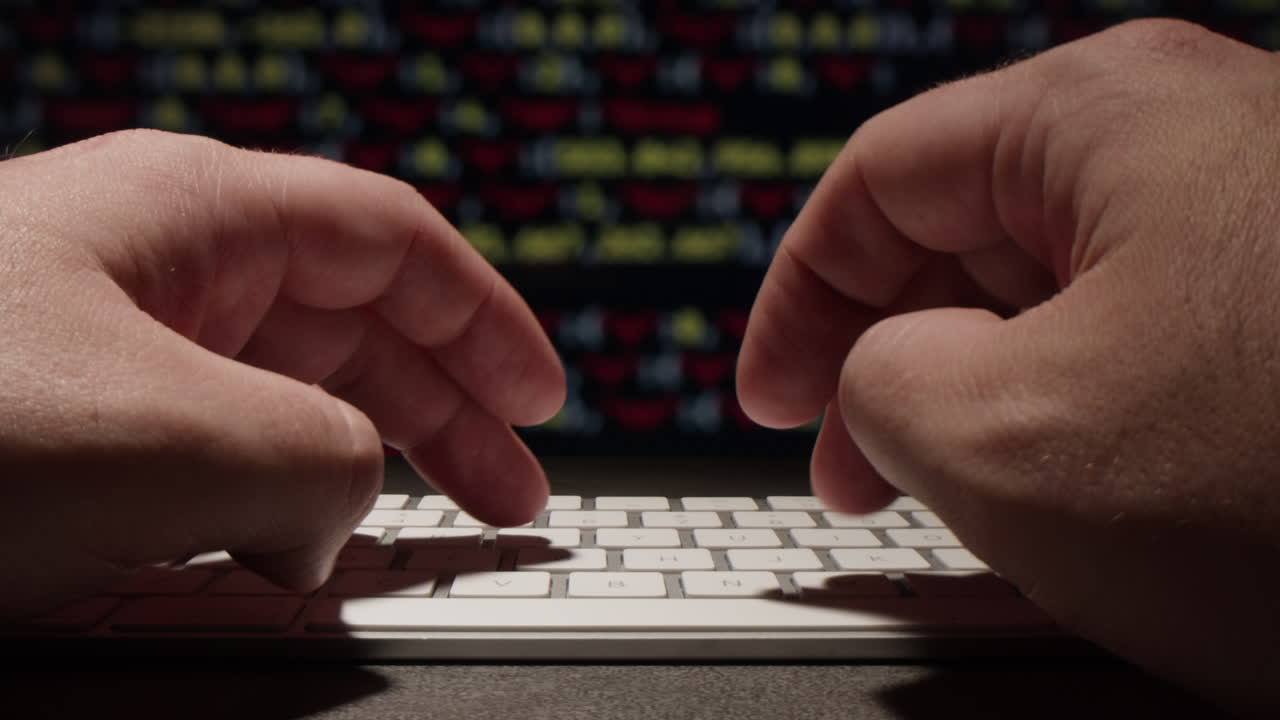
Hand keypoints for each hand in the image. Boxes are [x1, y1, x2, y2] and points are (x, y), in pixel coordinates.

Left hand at [0, 130, 563, 618]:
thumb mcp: (187, 438)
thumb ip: (325, 466)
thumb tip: (332, 519)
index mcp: (194, 213)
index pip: (393, 245)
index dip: (485, 324)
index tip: (538, 399)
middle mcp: (151, 266)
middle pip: (350, 327)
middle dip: (440, 416)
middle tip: (506, 492)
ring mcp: (97, 347)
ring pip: (275, 401)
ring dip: (349, 474)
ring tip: (396, 536)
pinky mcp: (58, 428)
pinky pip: (198, 459)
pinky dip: (256, 510)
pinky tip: (273, 554)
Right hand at [738, 19, 1279, 713]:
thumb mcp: (997, 440)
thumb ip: (874, 381)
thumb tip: (880, 376)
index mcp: (1104, 118)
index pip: (879, 181)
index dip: (795, 298)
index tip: (769, 398)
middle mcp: (1201, 141)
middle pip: (969, 232)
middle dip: (887, 356)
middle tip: (850, 469)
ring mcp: (1272, 224)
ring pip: (1059, 297)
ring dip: (983, 395)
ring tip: (962, 494)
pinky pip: (1148, 343)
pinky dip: (1081, 416)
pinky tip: (1078, 496)